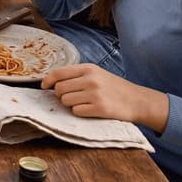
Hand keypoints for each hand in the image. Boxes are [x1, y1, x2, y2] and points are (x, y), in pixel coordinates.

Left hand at [42, 64, 169, 133]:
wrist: (137, 100)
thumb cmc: (114, 87)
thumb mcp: (97, 74)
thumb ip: (77, 75)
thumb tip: (52, 82)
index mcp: (88, 68)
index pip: (58, 73)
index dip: (47, 80)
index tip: (44, 86)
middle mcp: (91, 79)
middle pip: (59, 89)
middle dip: (60, 95)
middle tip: (69, 97)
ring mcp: (95, 94)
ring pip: (66, 101)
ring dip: (70, 104)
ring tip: (82, 103)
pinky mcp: (100, 108)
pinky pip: (76, 111)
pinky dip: (79, 112)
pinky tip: (89, 110)